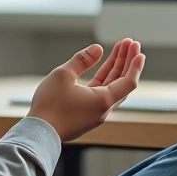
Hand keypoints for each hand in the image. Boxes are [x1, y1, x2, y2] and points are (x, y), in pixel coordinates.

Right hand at [28, 39, 145, 142]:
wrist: (38, 133)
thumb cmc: (49, 105)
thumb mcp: (63, 75)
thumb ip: (83, 60)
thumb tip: (98, 48)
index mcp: (103, 101)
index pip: (128, 81)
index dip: (135, 64)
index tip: (138, 50)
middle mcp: (103, 109)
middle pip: (122, 82)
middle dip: (127, 61)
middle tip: (130, 42)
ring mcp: (96, 113)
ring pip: (112, 87)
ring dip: (116, 67)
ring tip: (119, 49)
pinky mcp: (87, 114)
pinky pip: (102, 93)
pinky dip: (105, 78)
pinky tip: (104, 66)